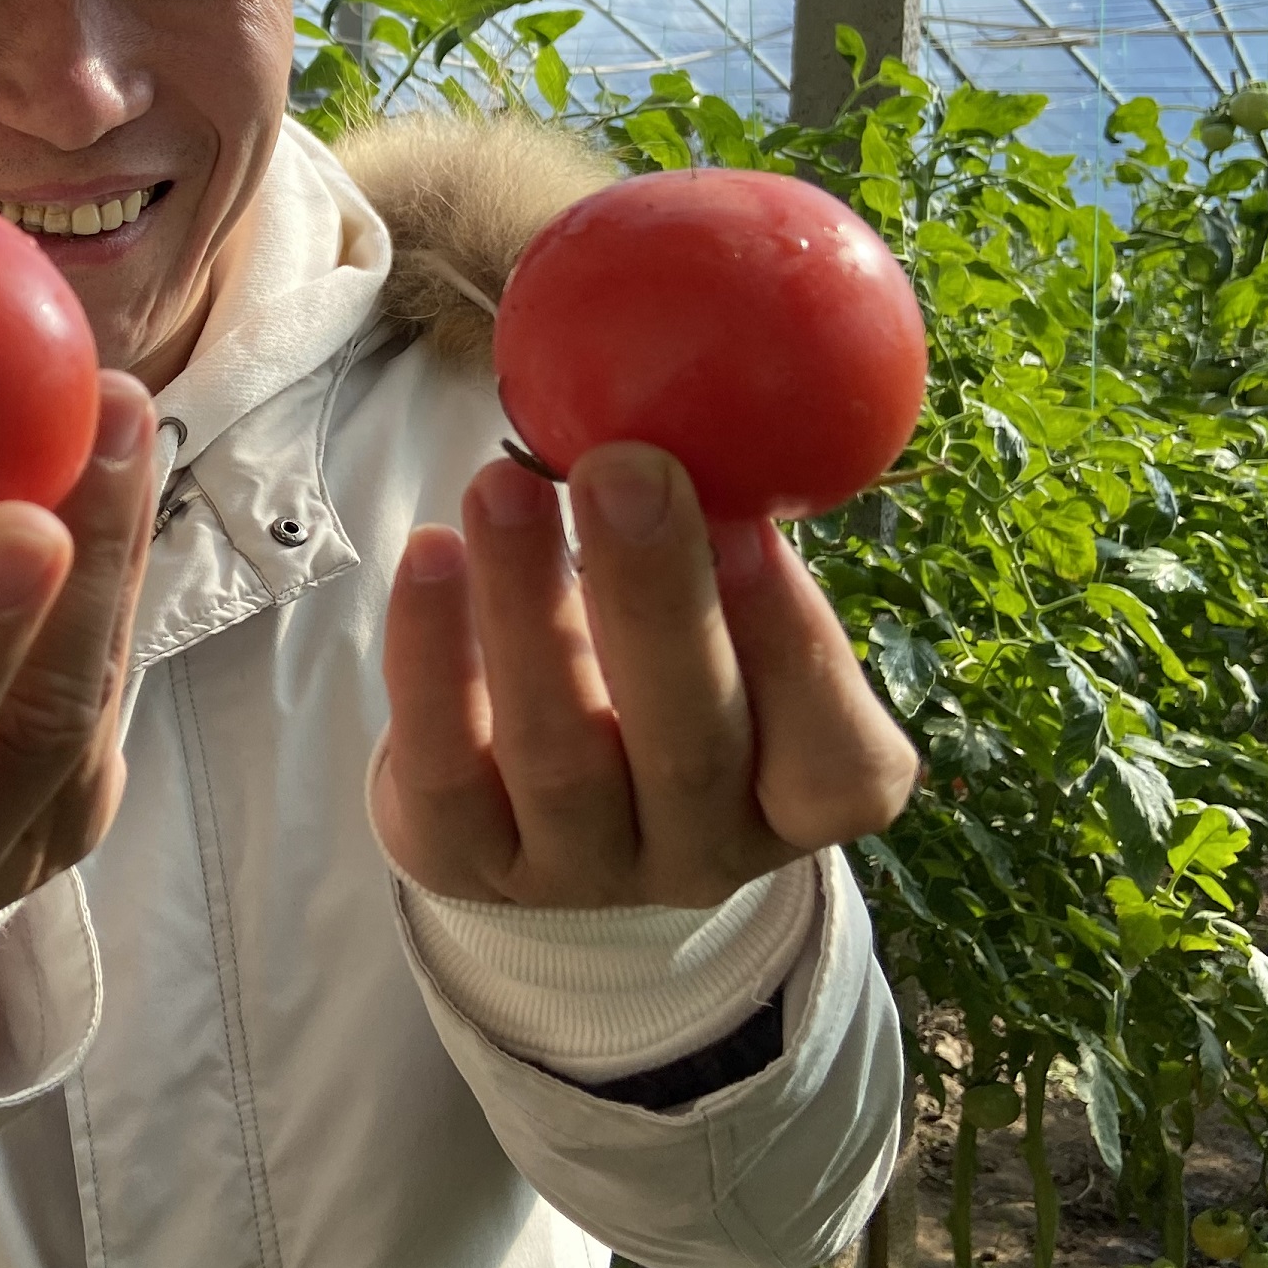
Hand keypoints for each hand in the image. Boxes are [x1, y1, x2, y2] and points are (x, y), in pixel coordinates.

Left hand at [374, 443, 918, 909]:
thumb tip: (712, 395)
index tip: (748, 523)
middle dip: (654, 600)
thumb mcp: (718, 617)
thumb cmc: (654, 660)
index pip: (837, 765)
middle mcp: (700, 855)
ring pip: (558, 754)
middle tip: (619, 470)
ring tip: (499, 484)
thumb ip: (728, 538)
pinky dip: (431, 654)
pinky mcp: (460, 861)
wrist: (524, 788)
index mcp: (802, 801)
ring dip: (527, 605)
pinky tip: (430, 554)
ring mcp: (579, 872)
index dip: (797, 647)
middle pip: (690, 750)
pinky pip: (441, 766)